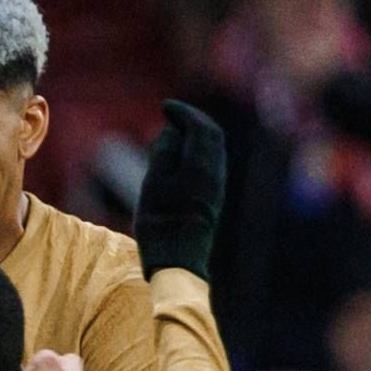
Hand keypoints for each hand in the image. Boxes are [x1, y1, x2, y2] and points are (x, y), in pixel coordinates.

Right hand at [134, 101, 228, 280]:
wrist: (179, 263)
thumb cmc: (160, 226)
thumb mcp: (152, 186)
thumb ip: (163, 154)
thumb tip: (172, 132)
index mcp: (200, 167)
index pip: (198, 127)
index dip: (182, 112)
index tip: (165, 107)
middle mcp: (215, 174)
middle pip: (212, 133)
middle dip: (193, 119)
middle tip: (173, 114)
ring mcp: (218, 187)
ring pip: (215, 147)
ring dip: (198, 133)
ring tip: (176, 131)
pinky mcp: (215, 198)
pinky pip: (213, 161)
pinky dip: (201, 149)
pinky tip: (185, 153)